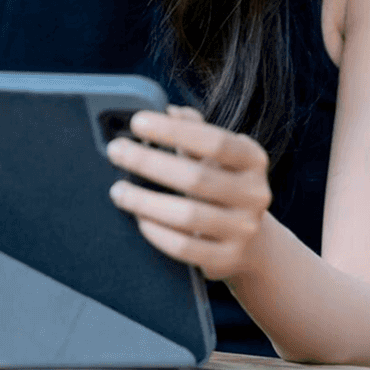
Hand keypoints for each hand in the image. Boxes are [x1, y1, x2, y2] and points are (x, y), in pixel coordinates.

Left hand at [105, 105, 272, 280]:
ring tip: (118, 190)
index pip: (215, 141)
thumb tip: (170, 110)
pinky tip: (138, 218)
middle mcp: (255, 194)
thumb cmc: (220, 185)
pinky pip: (184, 247)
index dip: (174, 131)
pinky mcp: (228, 259)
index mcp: (253, 160)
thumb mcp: (213, 156)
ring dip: (144, 201)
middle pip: (196, 177)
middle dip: (148, 162)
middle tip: (115, 151)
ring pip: (188, 216)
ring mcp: (244, 230)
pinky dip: (156, 232)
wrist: (251, 242)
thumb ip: (194, 130)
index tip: (136, 122)